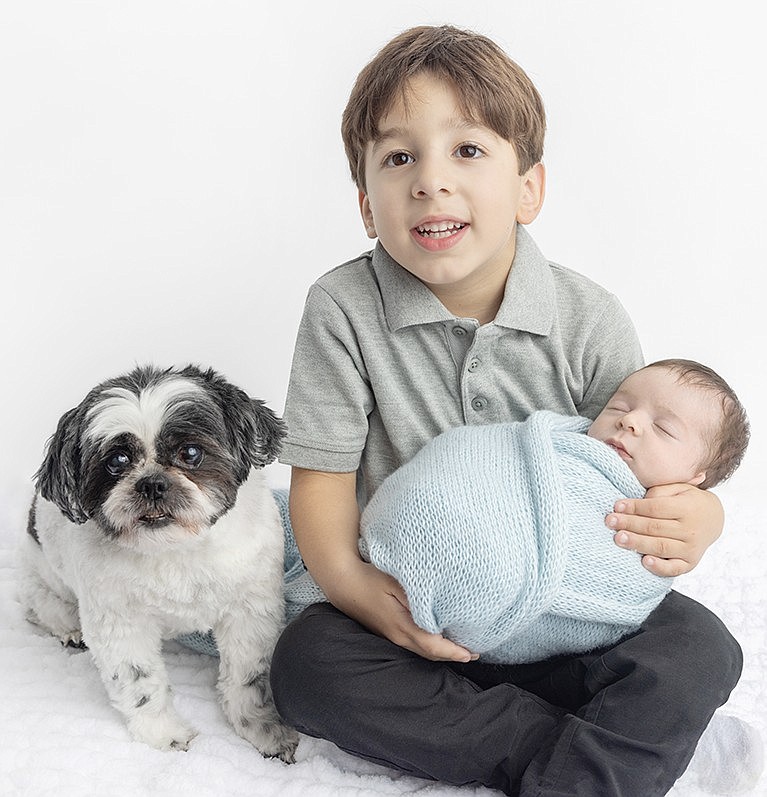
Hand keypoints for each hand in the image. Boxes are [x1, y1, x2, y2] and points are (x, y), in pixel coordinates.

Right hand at [335, 560, 478, 662]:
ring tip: (459, 650)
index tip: (471, 654)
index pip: (432, 646)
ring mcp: (390, 636)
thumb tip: (437, 604)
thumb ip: (417, 595)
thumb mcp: (394, 582)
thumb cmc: (370, 578)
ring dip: (441, 653)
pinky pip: (412, 645)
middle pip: (429, 654)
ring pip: (420, 651)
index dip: (453, 652)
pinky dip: (429, 646)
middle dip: (452, 656)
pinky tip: (436, 639)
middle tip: (473, 654)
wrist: (343, 582)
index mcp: (401, 626)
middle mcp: (397, 636)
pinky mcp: (387, 632)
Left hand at [605, 483, 723, 576]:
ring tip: (619, 538)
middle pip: (655, 527)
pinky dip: (660, 567)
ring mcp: (691, 549)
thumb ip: (659, 492)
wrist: (714, 519)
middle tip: (610, 521)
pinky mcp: (690, 563)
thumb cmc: (687, 501)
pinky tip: (644, 562)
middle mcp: (690, 530)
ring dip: (638, 543)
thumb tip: (638, 502)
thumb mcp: (678, 488)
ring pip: (661, 547)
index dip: (635, 507)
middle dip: (630, 524)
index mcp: (687, 508)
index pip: (656, 508)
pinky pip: (674, 569)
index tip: (617, 506)